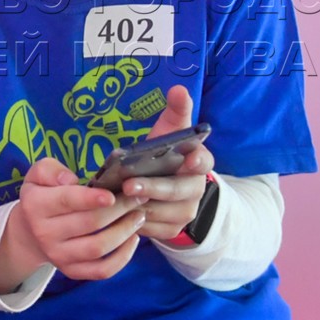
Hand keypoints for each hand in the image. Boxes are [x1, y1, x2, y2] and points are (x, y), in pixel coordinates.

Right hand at [0, 156, 146, 290]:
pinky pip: (101, 270)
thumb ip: (50, 171)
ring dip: (124, 231)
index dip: (91, 198)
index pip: (67, 201)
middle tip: (138, 197)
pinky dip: (122, 258)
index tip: (113, 195)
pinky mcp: (71, 271)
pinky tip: (133, 239)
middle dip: (119, 209)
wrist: (30, 232)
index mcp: (36, 205)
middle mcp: (45, 233)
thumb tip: (69, 180)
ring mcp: (58, 256)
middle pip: (90, 223)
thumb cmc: (42, 196)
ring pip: (98, 248)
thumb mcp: (37, 175)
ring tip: (139, 216)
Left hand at [127, 86, 215, 241]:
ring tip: (115, 200)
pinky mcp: (171, 230)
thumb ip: (176, 110)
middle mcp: (196, 189)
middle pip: (176, 191)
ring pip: (161, 212)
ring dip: (138, 206)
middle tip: (128, 185)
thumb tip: (178, 88)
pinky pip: (152, 228)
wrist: (167, 186)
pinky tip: (117, 214)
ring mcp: (185, 212)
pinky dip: (134, 221)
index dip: (197, 161)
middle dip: (152, 188)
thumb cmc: (166, 154)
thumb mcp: (171, 131)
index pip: (204, 162)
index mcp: (199, 163)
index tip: (187, 159)